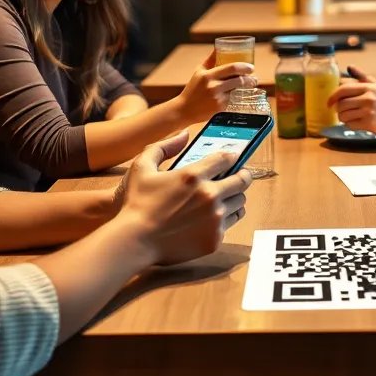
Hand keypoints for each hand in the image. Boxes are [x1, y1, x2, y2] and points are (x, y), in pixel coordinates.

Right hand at [119, 131, 251, 265]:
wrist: (134, 242)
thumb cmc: (136, 203)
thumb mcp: (142, 166)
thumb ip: (163, 146)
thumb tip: (184, 134)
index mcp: (193, 175)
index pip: (226, 159)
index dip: (232, 156)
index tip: (232, 158)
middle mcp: (209, 196)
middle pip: (242, 181)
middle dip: (242, 176)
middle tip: (239, 176)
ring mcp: (214, 219)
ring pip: (240, 203)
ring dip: (235, 198)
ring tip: (227, 197)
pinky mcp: (214, 239)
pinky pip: (230, 224)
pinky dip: (225, 219)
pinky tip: (213, 217)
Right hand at [175, 52, 256, 122]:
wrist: (185, 109)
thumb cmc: (192, 88)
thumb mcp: (199, 72)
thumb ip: (210, 60)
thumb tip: (219, 47)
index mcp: (208, 75)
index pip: (232, 68)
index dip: (244, 67)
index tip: (251, 67)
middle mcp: (213, 86)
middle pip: (239, 80)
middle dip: (250, 79)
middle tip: (254, 77)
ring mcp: (217, 98)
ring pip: (238, 90)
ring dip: (247, 87)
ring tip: (252, 84)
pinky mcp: (220, 108)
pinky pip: (233, 99)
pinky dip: (239, 95)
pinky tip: (242, 93)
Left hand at [328, 66, 375, 135]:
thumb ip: (361, 76)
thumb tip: (349, 67)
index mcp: (367, 87)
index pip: (342, 89)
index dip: (332, 96)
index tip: (329, 102)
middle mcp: (367, 98)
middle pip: (341, 104)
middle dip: (338, 109)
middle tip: (342, 111)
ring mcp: (368, 111)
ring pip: (343, 115)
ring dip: (343, 118)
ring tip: (350, 117)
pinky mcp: (369, 123)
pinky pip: (350, 125)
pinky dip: (350, 125)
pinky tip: (357, 122)